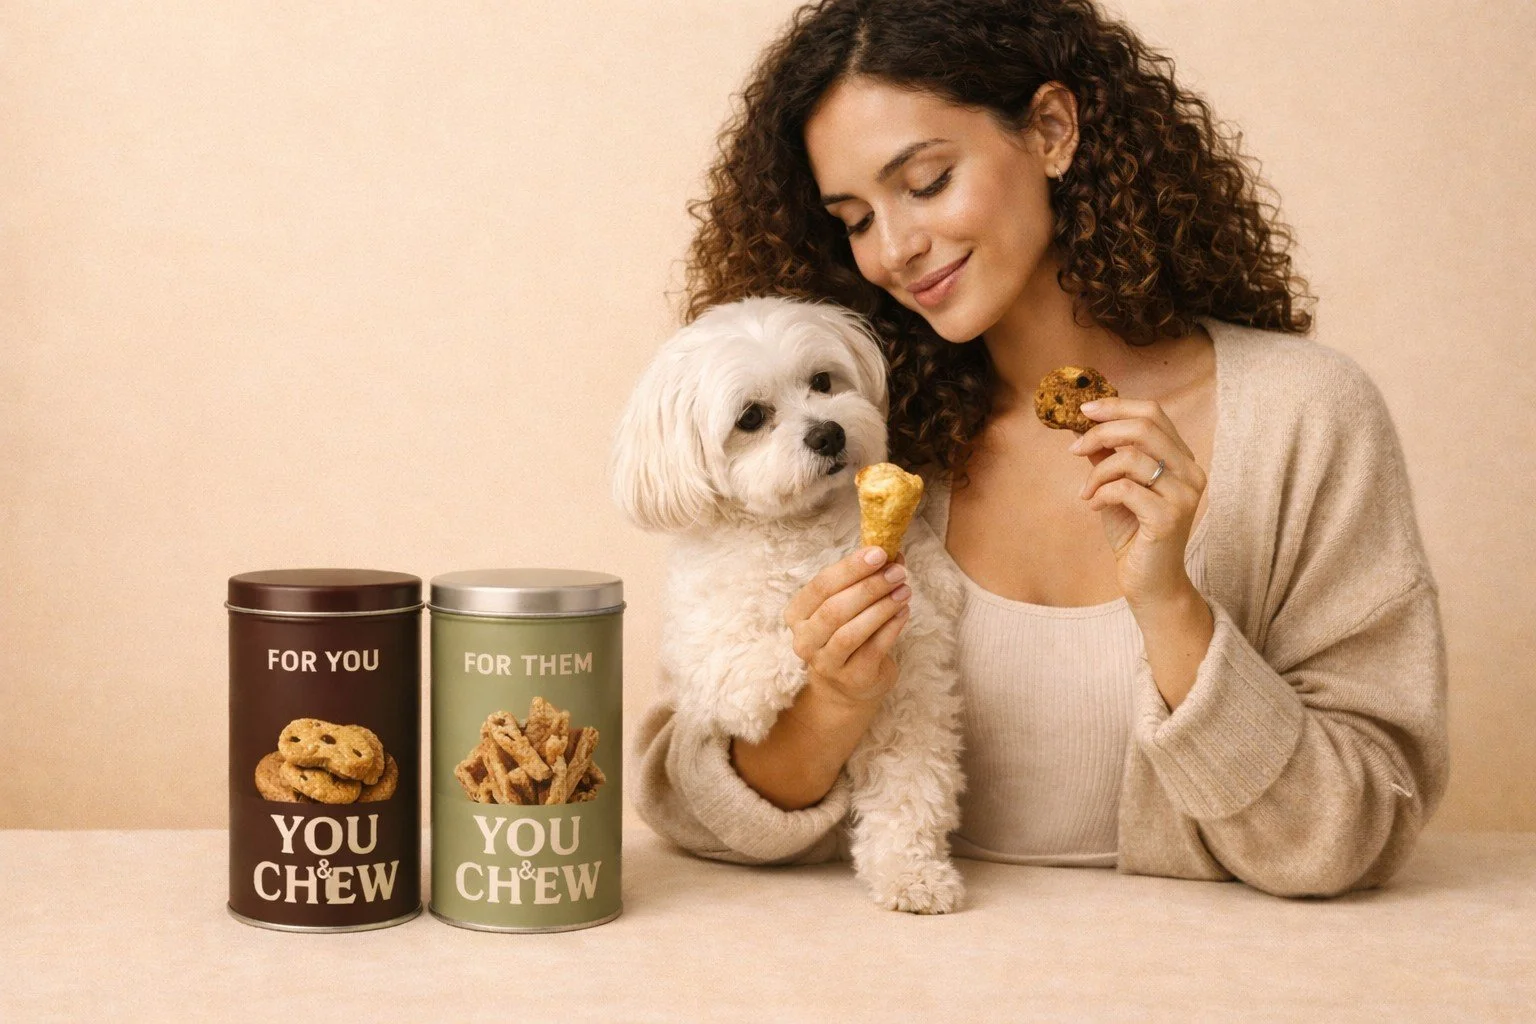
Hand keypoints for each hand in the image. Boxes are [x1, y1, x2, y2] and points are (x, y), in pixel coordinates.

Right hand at [783, 547, 910, 708]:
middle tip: (897, 572)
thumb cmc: (846, 631)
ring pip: (851, 632)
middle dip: (870, 587)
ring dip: (881, 607)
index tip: (879, 552)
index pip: (821, 585)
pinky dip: (891, 627)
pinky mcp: (852, 678)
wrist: (848, 683)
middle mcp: (805, 640)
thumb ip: (862, 579)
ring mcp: (826, 663)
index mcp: (797, 614)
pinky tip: (904, 612)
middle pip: (835, 608)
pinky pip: (873, 649)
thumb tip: (894, 554)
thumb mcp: (846, 604)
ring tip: (904, 591)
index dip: (851, 568)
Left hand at [1069, 397, 1206, 607]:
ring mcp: (1184, 495)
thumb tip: (1081, 424)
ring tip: (1085, 492)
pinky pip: (1125, 489)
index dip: (1117, 406)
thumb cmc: (1132, 533)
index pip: (1154, 413)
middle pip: (1144, 428)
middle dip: (1101, 433)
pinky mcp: (1169, 518)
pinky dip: (1101, 493)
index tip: (1084, 410)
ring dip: (1097, 472)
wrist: (1149, 582)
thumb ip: (1106, 455)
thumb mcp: (1115, 486)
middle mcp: (1191, 473)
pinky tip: (1093, 505)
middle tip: (1074, 449)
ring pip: (1132, 458)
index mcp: (1182, 459)